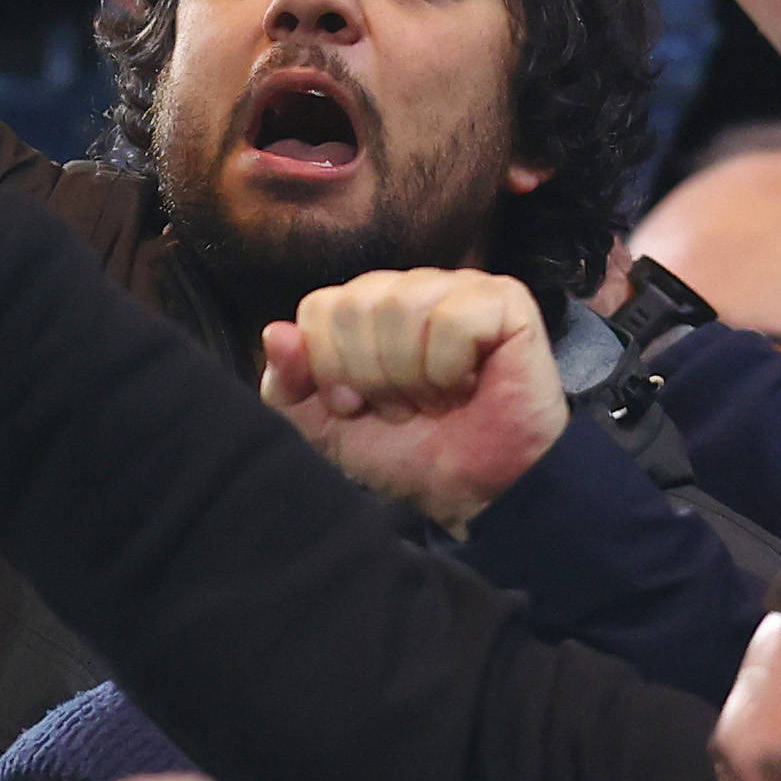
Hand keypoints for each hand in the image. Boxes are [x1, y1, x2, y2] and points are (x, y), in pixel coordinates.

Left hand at [257, 269, 567, 529]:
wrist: (479, 492)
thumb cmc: (413, 455)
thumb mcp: (329, 430)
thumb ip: (290, 386)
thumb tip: (275, 333)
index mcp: (368, 307)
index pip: (319, 307)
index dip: (330, 367)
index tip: (358, 405)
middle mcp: (412, 287)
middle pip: (354, 305)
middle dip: (372, 376)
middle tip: (405, 407)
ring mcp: (460, 287)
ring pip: (401, 308)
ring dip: (413, 377)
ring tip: (437, 400)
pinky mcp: (505, 300)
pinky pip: (452, 320)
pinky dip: (451, 370)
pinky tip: (468, 386)